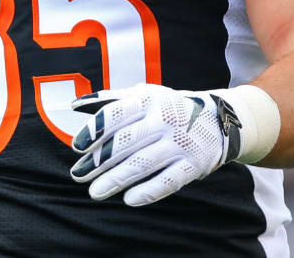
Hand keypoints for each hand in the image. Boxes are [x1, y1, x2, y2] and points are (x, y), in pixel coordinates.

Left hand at [68, 83, 241, 206]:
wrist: (218, 119)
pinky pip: (169, 181)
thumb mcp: (144, 95)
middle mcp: (164, 119)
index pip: (116, 114)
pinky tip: (129, 199)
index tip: (77, 147)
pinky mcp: (193, 164)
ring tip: (95, 191)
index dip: (94, 130)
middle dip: (99, 160)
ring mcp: (180, 143)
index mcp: (148, 100)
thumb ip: (111, 100)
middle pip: (125, 141)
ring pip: (143, 163)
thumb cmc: (168, 107)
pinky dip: (149, 191)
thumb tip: (75, 105)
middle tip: (78, 174)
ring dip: (116, 179)